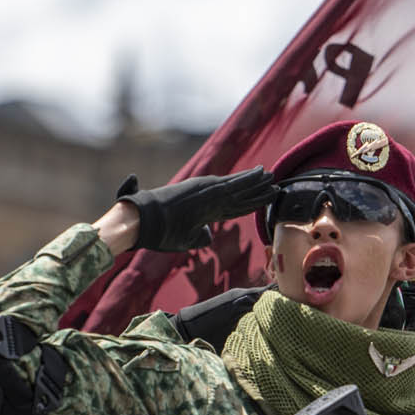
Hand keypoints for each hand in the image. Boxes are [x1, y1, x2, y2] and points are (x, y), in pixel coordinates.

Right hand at [116, 167, 277, 251]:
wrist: (141, 223)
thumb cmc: (156, 233)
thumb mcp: (182, 241)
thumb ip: (196, 237)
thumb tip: (208, 236)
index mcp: (202, 210)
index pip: (230, 206)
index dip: (247, 203)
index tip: (261, 200)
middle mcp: (206, 198)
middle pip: (238, 196)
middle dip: (256, 192)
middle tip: (274, 185)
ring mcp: (206, 192)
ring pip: (238, 187)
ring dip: (257, 183)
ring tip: (272, 177)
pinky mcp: (204, 189)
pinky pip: (232, 184)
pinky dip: (248, 178)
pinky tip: (262, 173)